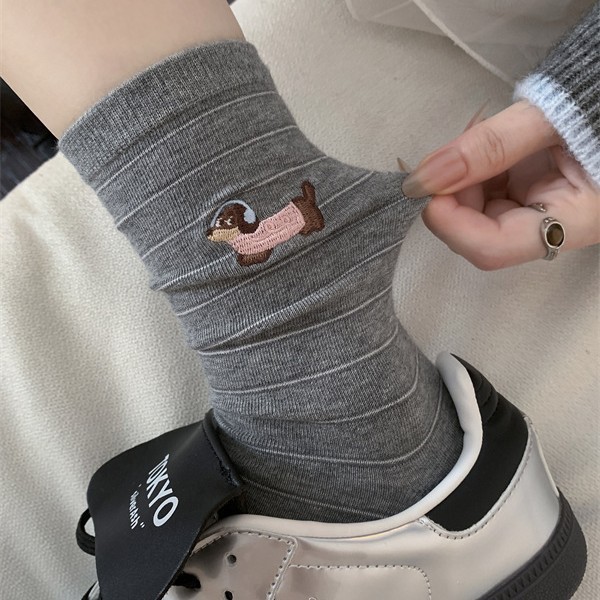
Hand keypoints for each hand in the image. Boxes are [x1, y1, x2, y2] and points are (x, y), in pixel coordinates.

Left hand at [402, 101, 599, 269]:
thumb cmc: (598, 100)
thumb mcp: (548, 118)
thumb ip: (489, 146)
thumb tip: (425, 177)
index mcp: (575, 219)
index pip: (494, 248)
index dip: (450, 225)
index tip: (425, 188)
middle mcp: (554, 226)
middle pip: (479, 235)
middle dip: (453, 198)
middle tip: (449, 155)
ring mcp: (539, 211)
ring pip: (477, 216)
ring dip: (460, 182)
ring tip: (473, 139)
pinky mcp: (529, 194)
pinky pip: (486, 196)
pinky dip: (471, 173)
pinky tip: (478, 147)